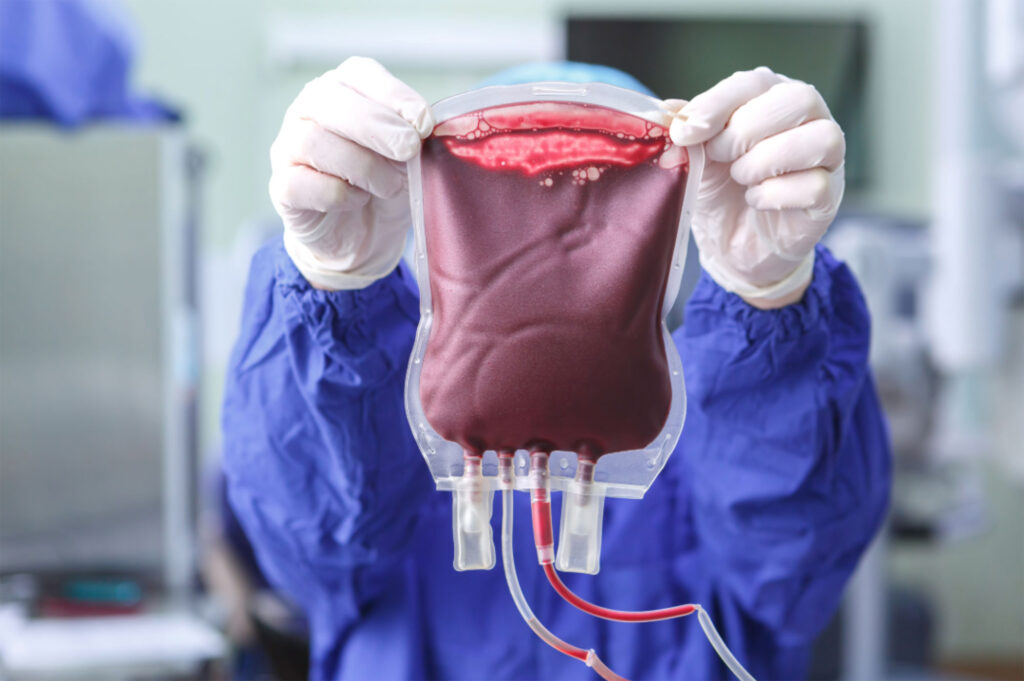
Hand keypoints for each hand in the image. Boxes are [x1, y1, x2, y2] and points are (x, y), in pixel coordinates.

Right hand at [269, 57, 433, 289]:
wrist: (361, 235)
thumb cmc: (385, 183)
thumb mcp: (409, 157)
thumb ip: (416, 137)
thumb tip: (432, 129)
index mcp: (343, 90)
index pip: (360, 74)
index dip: (393, 96)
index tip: (425, 123)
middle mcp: (308, 110)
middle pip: (330, 102)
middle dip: (377, 127)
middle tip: (409, 150)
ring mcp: (288, 147)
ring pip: (315, 143)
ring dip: (363, 166)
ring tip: (390, 186)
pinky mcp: (282, 187)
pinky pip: (302, 184)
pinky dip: (338, 194)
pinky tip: (358, 200)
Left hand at [666, 67, 844, 307]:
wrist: (730, 243)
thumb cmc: (719, 188)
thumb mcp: (695, 155)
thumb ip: (686, 130)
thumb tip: (669, 111)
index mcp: (771, 96)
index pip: (756, 81)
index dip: (718, 103)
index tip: (685, 131)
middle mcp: (807, 119)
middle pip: (799, 99)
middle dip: (746, 130)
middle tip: (718, 155)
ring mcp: (825, 157)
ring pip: (820, 139)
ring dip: (765, 160)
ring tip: (740, 177)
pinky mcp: (828, 196)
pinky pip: (815, 186)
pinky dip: (775, 194)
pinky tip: (756, 200)